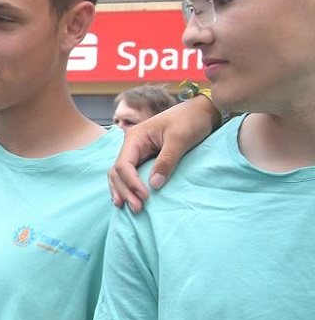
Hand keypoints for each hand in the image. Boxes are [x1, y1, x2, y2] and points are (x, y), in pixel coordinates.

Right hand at [108, 95, 217, 211]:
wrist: (202, 111)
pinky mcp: (144, 157)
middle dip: (125, 191)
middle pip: (117, 172)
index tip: (145, 196)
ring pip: (120, 175)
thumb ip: (166, 161)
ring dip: (123, 191)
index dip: (131, 183)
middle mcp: (131, 145)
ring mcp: (136, 151)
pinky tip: (129, 198)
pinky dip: (127, 187)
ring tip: (129, 207)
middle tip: (137, 208)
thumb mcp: (180, 139)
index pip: (123, 165)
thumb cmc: (191, 120)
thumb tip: (154, 185)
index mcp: (135, 138)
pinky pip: (130, 174)